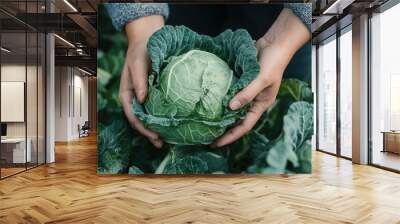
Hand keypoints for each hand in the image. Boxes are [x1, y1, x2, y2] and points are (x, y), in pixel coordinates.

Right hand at [119, 15, 163, 147]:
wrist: (148, 40)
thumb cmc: (140, 51)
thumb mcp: (137, 63)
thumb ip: (139, 80)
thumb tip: (143, 98)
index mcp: (127, 94)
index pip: (132, 115)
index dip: (142, 128)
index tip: (153, 135)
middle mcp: (135, 99)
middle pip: (140, 121)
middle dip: (149, 133)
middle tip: (161, 143)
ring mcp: (143, 98)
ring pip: (147, 118)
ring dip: (155, 130)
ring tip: (165, 141)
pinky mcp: (153, 95)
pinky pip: (155, 110)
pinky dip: (161, 119)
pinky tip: (170, 125)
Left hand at [212, 8, 310, 146]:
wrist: (274, 43)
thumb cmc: (273, 62)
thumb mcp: (262, 79)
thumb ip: (247, 93)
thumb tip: (230, 107)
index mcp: (260, 105)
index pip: (244, 126)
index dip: (230, 136)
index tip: (216, 144)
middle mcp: (252, 101)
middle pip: (236, 120)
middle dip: (223, 130)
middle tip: (205, 136)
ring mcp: (245, 92)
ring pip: (231, 107)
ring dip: (220, 115)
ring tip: (204, 122)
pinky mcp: (239, 82)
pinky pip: (228, 93)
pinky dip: (219, 97)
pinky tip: (207, 100)